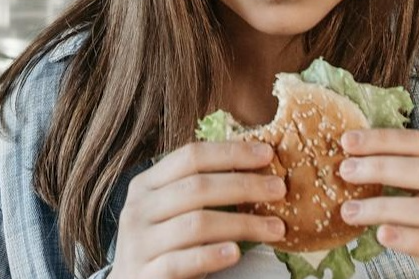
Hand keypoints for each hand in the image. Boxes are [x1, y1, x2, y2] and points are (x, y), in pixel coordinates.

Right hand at [111, 141, 287, 278]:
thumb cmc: (162, 245)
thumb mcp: (171, 211)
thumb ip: (198, 190)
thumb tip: (257, 167)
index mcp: (146, 185)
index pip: (190, 156)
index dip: (230, 153)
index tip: (267, 153)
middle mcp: (138, 209)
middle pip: (196, 187)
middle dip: (244, 185)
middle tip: (279, 189)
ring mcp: (139, 243)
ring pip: (196, 224)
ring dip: (242, 224)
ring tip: (275, 228)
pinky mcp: (145, 275)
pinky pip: (181, 261)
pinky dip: (211, 255)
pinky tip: (236, 252)